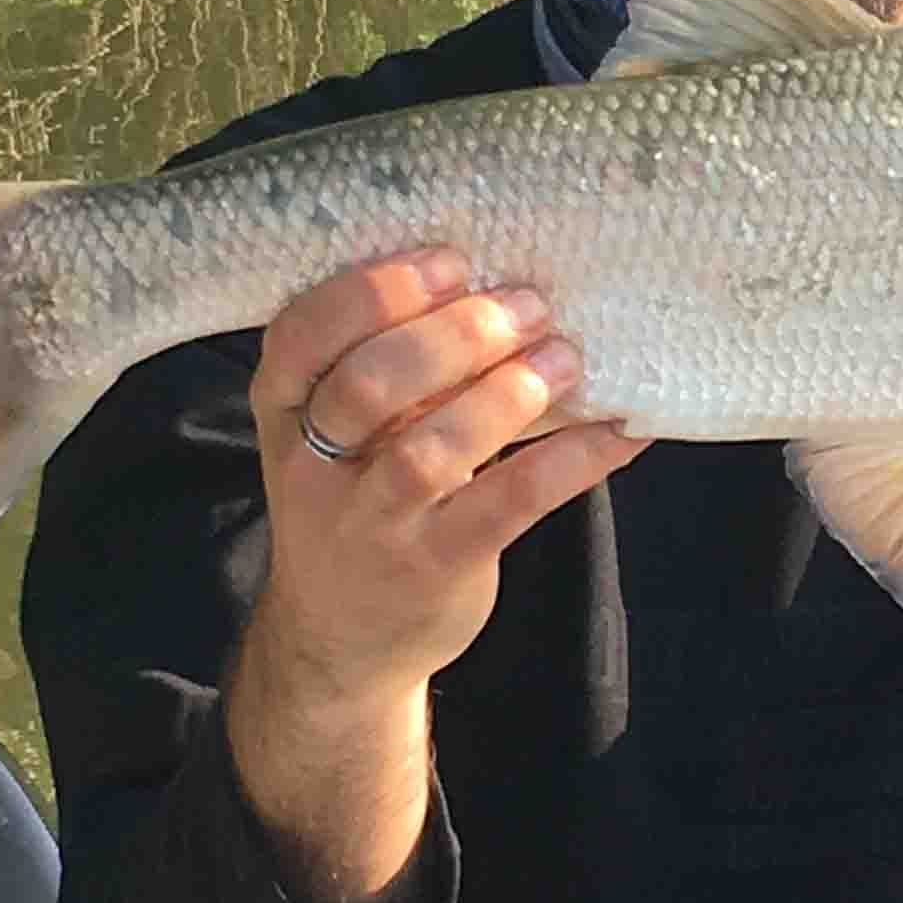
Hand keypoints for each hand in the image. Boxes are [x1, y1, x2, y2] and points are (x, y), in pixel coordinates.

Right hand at [222, 247, 646, 902]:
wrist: (341, 640)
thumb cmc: (357, 501)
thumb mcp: (336, 435)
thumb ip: (387, 367)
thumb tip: (501, 285)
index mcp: (285, 411)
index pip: (299, 336)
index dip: (373, 292)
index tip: (451, 262)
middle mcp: (314, 468)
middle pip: (369, 385)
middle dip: (456, 335)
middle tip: (529, 305)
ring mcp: (371, 526)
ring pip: (429, 453)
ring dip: (507, 395)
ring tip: (566, 359)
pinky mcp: (434, 569)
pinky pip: (506, 505)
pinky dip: (570, 461)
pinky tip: (617, 432)